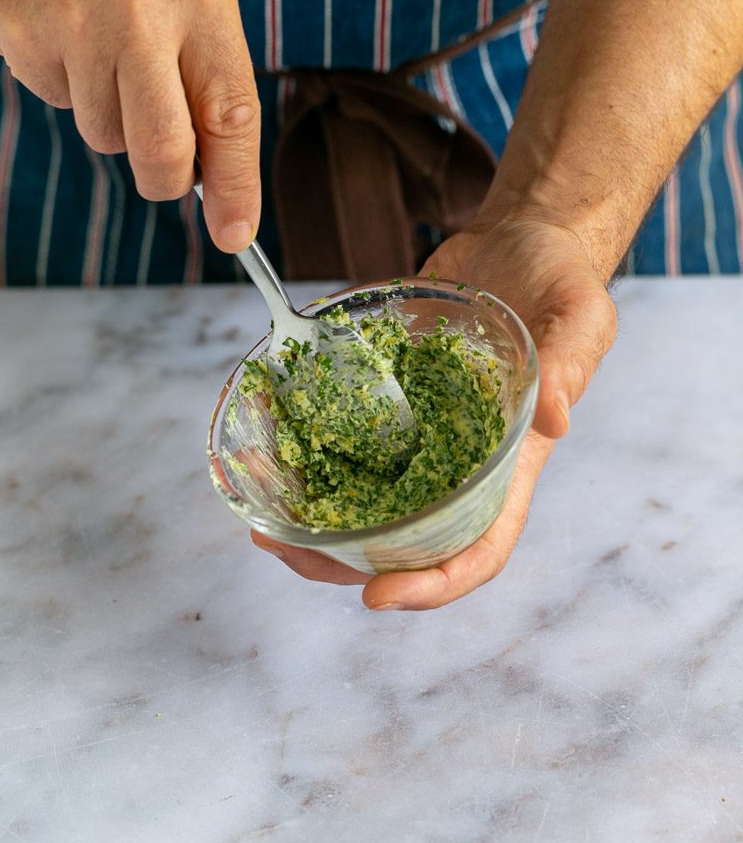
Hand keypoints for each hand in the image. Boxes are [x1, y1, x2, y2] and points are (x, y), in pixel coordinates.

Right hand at [0, 0, 259, 250]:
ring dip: (114, 116)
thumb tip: (212, 182)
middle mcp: (136, 9)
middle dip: (168, 180)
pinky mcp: (16, 31)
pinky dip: (68, 82)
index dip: (236, 188)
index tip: (234, 233)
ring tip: (108, 45)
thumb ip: (210, 77)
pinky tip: (68, 29)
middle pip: (160, 154)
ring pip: (105, 137)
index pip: (229, 117)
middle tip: (168, 169)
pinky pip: (57, 102)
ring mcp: (69, 21)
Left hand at [252, 218, 617, 608]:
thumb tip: (552, 421)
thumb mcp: (581, 317)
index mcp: (508, 464)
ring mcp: (419, 436)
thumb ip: (571, 365)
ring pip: (365, 502)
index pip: (479, 548)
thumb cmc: (561, 284)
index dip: (434, 584)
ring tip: (260, 513)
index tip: (378, 596)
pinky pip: (346, 441)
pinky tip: (268, 444)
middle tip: (285, 548)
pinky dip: (306, 452)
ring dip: (312, 519)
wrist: (519, 246)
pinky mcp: (389, 401)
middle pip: (406, 543)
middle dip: (346, 563)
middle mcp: (457, 463)